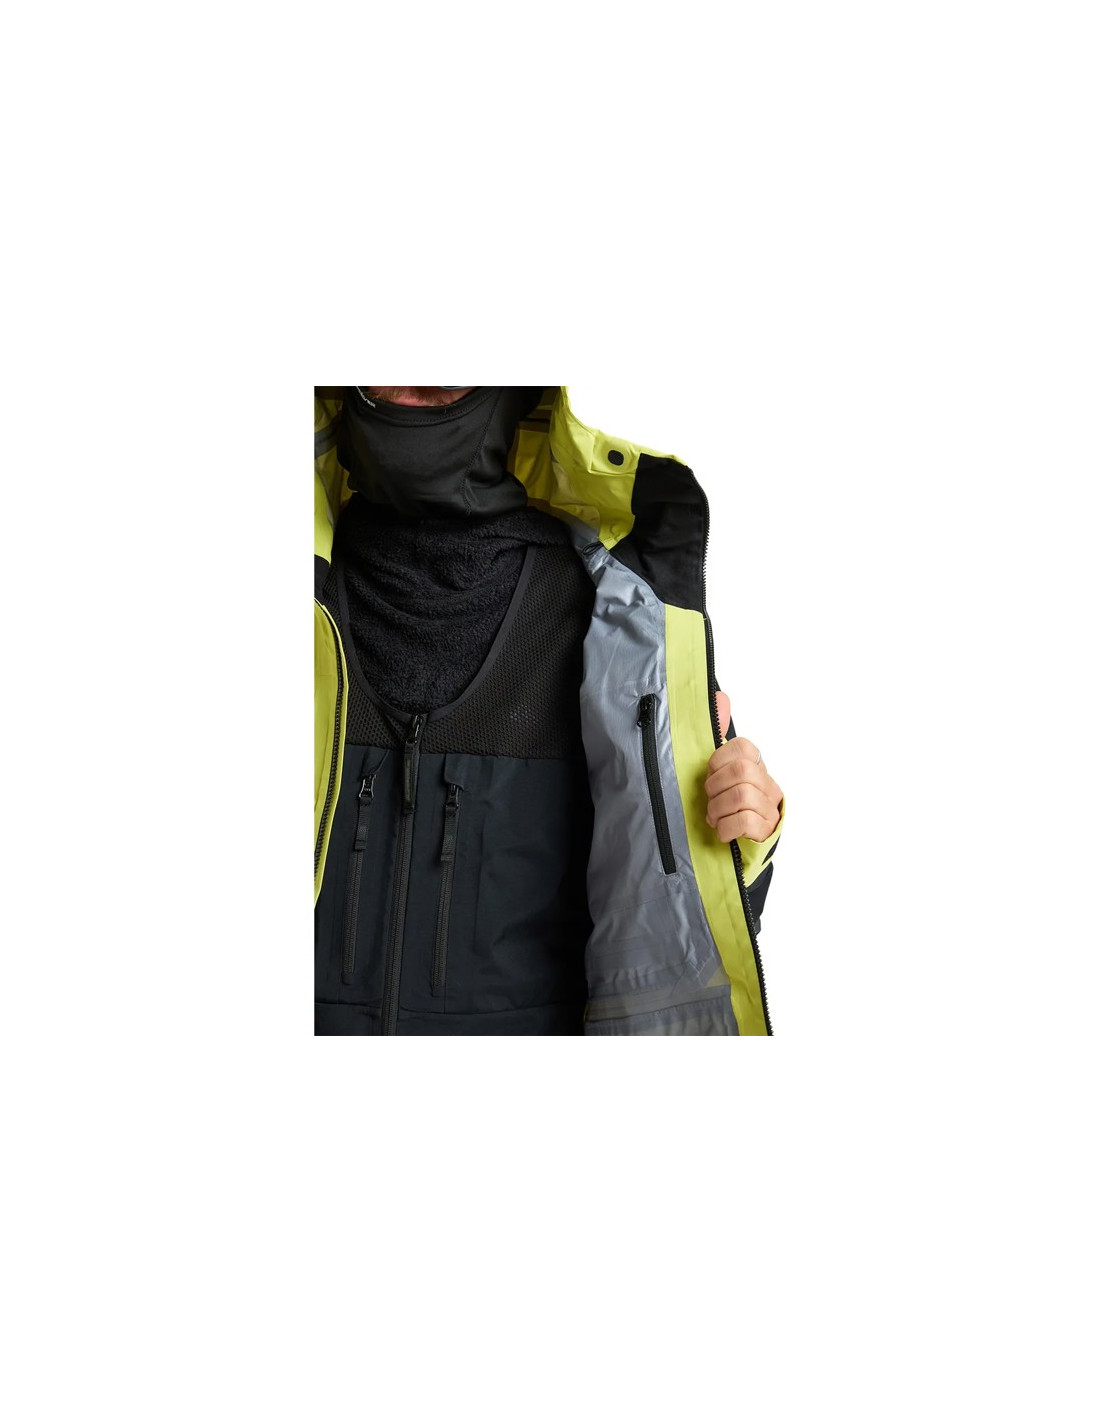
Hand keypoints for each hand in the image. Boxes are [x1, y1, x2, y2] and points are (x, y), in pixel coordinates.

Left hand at [705, 691, 783, 842]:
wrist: (734, 849)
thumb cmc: (722, 807)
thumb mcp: (713, 772)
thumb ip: (715, 734)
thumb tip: (721, 696)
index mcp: (756, 765)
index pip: (742, 749)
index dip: (718, 764)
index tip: (711, 777)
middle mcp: (768, 784)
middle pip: (741, 771)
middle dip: (716, 788)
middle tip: (711, 800)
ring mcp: (770, 808)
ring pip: (742, 795)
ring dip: (719, 809)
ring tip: (716, 818)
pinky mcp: (768, 831)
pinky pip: (746, 820)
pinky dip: (727, 827)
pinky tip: (724, 832)